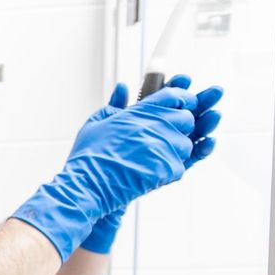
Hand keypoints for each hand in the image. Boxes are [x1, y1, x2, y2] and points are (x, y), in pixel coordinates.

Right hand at [16, 77, 224, 258]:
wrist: (87, 185)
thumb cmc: (88, 156)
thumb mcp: (96, 123)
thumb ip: (114, 103)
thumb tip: (123, 88)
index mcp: (139, 111)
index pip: (174, 95)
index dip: (183, 99)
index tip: (183, 105)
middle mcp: (155, 124)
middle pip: (186, 118)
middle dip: (180, 127)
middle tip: (164, 139)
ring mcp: (163, 146)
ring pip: (186, 144)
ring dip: (174, 151)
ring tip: (153, 161)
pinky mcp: (167, 168)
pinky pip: (180, 166)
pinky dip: (168, 172)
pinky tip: (149, 175)